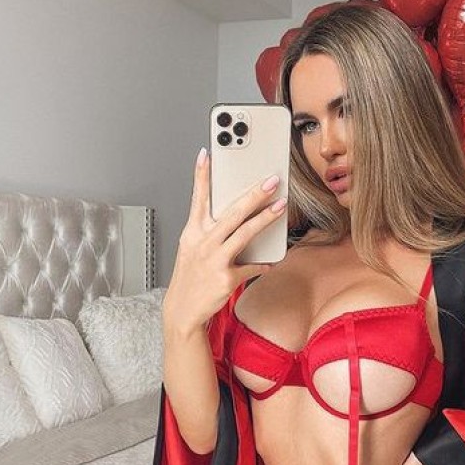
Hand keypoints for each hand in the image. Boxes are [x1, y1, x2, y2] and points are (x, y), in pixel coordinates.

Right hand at [163, 147, 286, 333]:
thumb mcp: (193, 250)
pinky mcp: (226, 278)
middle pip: (232, 213)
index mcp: (192, 233)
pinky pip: (251, 267)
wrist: (183, 310)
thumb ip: (210, 232)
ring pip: (244, 234)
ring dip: (265, 218)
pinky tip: (271, 261)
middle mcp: (202, 243)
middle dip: (253, 194)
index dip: (201, 176)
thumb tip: (236, 219)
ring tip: (281, 207)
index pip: (197, 199)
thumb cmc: (191, 278)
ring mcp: (214, 260)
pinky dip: (262, 264)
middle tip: (271, 181)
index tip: (207, 154)